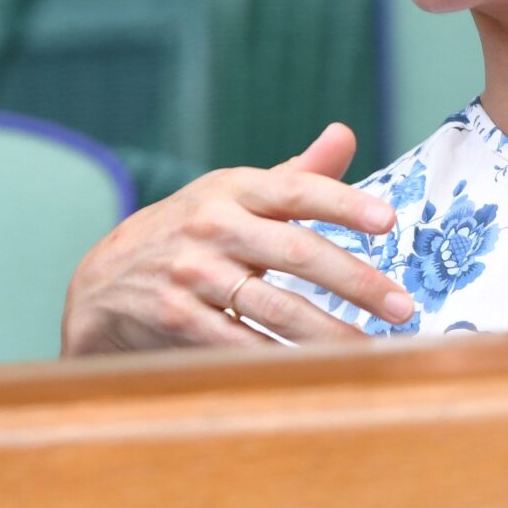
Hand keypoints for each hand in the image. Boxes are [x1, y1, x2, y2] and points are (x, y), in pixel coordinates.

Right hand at [59, 124, 412, 353]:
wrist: (105, 279)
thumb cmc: (190, 232)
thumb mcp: (233, 194)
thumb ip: (295, 173)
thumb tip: (345, 134)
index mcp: (233, 188)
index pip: (297, 189)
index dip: (344, 203)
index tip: (388, 222)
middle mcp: (212, 224)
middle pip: (295, 251)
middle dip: (354, 281)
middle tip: (402, 307)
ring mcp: (191, 271)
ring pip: (273, 306)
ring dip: (328, 333)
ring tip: (371, 350)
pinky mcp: (175, 315)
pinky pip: (238, 343)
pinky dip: (279, 360)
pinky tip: (316, 372)